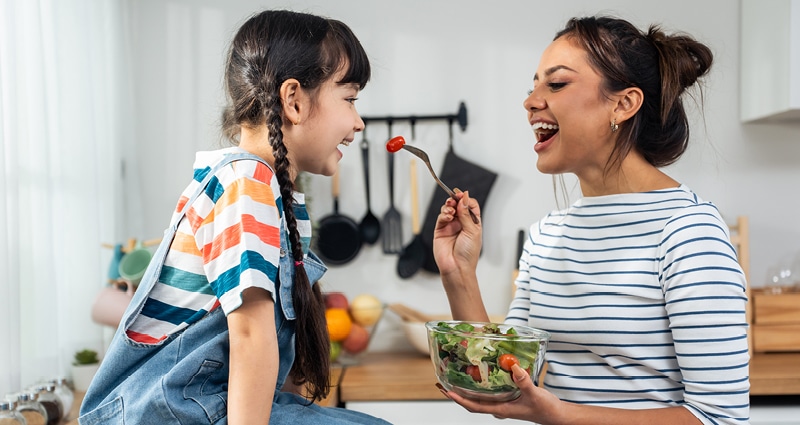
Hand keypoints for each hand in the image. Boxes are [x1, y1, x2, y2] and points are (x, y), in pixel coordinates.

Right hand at [432, 190, 481, 276]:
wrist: (457, 267)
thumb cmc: (468, 253)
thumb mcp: (472, 230)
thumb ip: (467, 213)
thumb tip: (465, 197)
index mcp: (473, 223)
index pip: (470, 205)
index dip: (466, 199)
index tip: (462, 195)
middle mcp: (461, 223)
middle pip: (458, 205)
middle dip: (456, 200)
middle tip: (454, 197)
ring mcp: (450, 226)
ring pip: (448, 209)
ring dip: (449, 206)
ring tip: (450, 209)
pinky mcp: (440, 230)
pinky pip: (441, 217)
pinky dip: (443, 214)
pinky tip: (447, 216)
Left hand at [437, 364, 561, 423]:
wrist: (556, 415)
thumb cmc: (545, 409)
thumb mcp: (534, 393)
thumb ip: (524, 380)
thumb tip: (513, 367)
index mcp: (501, 409)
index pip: (474, 406)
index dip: (459, 399)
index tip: (447, 391)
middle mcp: (498, 407)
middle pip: (472, 402)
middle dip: (456, 393)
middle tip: (442, 382)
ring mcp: (502, 403)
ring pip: (479, 398)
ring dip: (466, 390)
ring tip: (455, 377)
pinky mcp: (508, 398)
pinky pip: (489, 393)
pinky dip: (480, 386)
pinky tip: (479, 376)